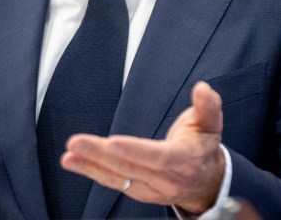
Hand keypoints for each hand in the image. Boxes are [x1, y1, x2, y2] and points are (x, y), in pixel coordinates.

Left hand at [61, 81, 224, 214]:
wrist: (207, 182)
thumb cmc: (203, 147)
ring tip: (69, 154)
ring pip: (118, 177)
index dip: (135, 151)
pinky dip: (91, 172)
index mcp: (185, 159)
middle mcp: (167, 179)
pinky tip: (74, 162)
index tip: (113, 143)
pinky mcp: (139, 192)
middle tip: (76, 142)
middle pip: (130, 168)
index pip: (158, 157)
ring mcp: (151, 189)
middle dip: (100, 155)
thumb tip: (202, 88)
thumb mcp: (211, 124)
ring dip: (90, 165)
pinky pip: (113, 182)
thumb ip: (208, 106)